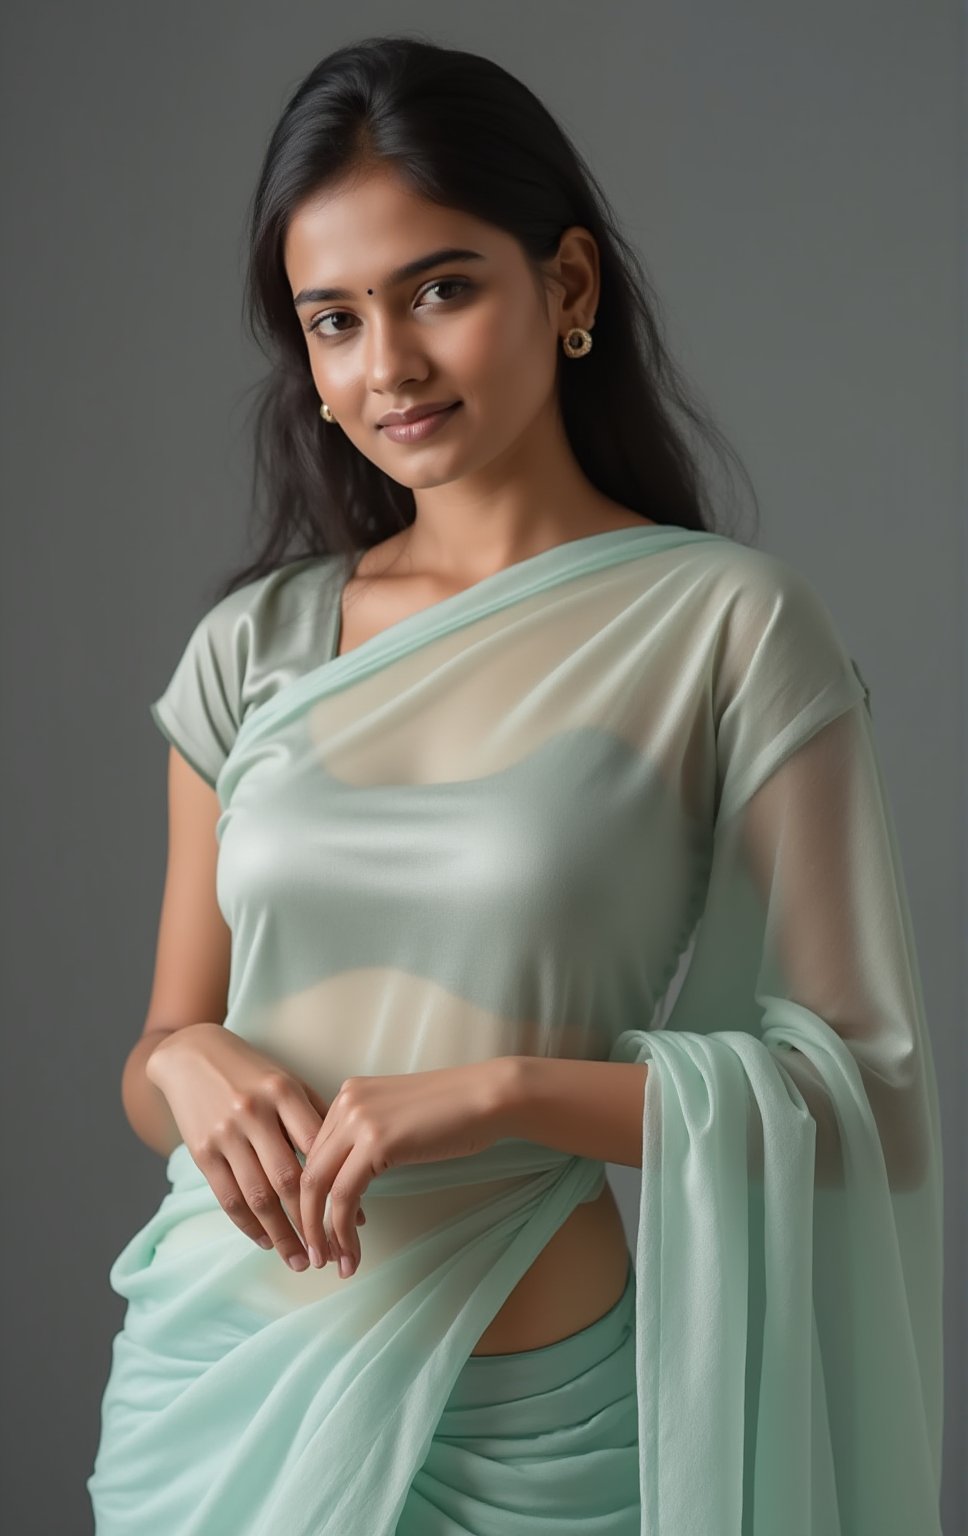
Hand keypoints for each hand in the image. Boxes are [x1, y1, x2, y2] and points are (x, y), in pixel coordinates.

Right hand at [145, 1023, 363, 1271]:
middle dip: (310, 1223)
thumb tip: (350, 1162)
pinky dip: (247, 1225)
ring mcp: (225, 1133)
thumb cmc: (251, 1072)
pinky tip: (265, 1241)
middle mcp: (254, 1113)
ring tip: (300, 1260)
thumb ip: (314, 1116)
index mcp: (283, 1092)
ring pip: (258, 1196)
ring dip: (281, 1236)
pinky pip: (227, 1197)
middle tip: (329, 1253)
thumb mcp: (287, 1081)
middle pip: (288, 1180)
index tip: (356, 1218)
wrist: (191, 1054)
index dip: (338, 1187)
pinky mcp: (201, 1150)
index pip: (316, 1149)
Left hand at [299, 1061, 507, 1276]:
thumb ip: (370, 1137)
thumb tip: (353, 1178)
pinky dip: (342, 1231)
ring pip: (318, 1186)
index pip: (315, 1153)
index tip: (321, 1227)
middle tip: (317, 1253)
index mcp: (349, 1094)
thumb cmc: (456, 1113)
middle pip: (308, 1170)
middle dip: (307, 1218)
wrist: (489, 1098)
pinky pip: (345, 1196)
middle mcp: (346, 1102)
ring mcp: (359, 1120)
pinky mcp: (376, 1142)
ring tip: (331, 1262)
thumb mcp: (398, 1118)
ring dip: (321, 1231)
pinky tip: (352, 1253)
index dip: (314, 1196)